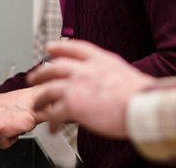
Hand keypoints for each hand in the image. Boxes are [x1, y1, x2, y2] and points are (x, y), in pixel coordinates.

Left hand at [28, 39, 154, 137]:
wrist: (141, 105)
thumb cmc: (140, 94)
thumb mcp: (123, 72)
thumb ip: (109, 73)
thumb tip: (106, 81)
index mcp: (100, 59)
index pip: (75, 47)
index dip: (60, 47)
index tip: (51, 47)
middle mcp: (86, 68)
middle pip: (56, 66)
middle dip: (42, 72)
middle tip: (34, 76)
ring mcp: (77, 84)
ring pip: (49, 88)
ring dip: (41, 98)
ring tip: (37, 104)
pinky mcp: (72, 104)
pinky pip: (54, 112)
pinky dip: (52, 121)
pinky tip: (52, 128)